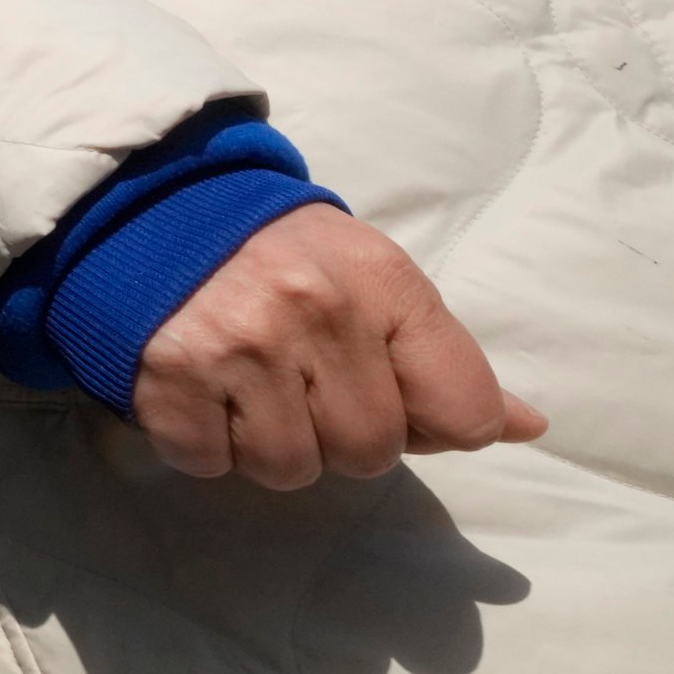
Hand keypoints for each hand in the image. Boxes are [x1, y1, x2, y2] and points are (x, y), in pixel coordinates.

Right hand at [131, 204, 544, 488]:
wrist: (145, 204)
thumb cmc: (277, 248)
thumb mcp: (373, 278)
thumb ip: (443, 355)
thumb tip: (528, 427)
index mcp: (382, 279)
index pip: (464, 412)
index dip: (430, 423)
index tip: (388, 393)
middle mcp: (316, 310)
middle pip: (372, 452)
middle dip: (338, 434)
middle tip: (299, 383)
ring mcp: (238, 344)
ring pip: (291, 469)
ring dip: (269, 445)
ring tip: (246, 388)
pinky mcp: (169, 375)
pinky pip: (208, 463)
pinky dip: (203, 443)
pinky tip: (199, 392)